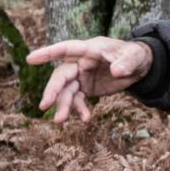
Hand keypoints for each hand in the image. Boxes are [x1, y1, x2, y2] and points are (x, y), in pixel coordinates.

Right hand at [26, 35, 154, 123]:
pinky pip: (77, 100)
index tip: (30, 59)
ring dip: (63, 105)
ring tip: (60, 121)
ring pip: (66, 91)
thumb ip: (126, 62)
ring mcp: (82, 76)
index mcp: (89, 49)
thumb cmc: (135, 55)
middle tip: (44, 106)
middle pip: (62, 76)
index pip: (66, 49)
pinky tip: (86, 119)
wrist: (139, 67)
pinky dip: (79, 110)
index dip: (48, 54)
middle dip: (53, 90)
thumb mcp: (135, 57)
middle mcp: (81, 62)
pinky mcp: (86, 88)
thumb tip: (117, 71)